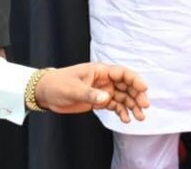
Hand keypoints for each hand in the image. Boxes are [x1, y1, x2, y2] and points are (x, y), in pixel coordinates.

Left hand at [33, 63, 148, 123]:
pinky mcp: (99, 101)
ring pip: (123, 97)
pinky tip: (126, 119)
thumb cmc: (58, 84)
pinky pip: (114, 106)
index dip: (135, 79)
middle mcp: (105, 80)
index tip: (144, 88)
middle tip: (144, 106)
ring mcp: (103, 91)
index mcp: (100, 71)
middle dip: (137, 95)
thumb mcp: (73, 89)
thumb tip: (107, 98)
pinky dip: (122, 112)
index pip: (122, 73)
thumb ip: (90, 94)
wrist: (45, 93)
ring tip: (139, 117)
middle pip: (126, 86)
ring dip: (132, 106)